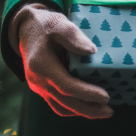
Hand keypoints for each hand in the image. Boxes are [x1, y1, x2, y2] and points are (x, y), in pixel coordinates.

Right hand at [10, 4, 112, 118]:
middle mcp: (38, 80)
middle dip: (88, 109)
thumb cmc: (45, 24)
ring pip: (61, 106)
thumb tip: (92, 51)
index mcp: (41, 64)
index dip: (86, 93)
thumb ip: (73, 36)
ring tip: (103, 111)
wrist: (26, 29)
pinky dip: (73, 108)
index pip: (66, 86)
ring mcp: (38, 86)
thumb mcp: (59, 23)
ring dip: (82, 112)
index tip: (106, 96)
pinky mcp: (42, 88)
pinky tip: (89, 107)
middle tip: (110, 111)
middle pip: (65, 102)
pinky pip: (57, 103)